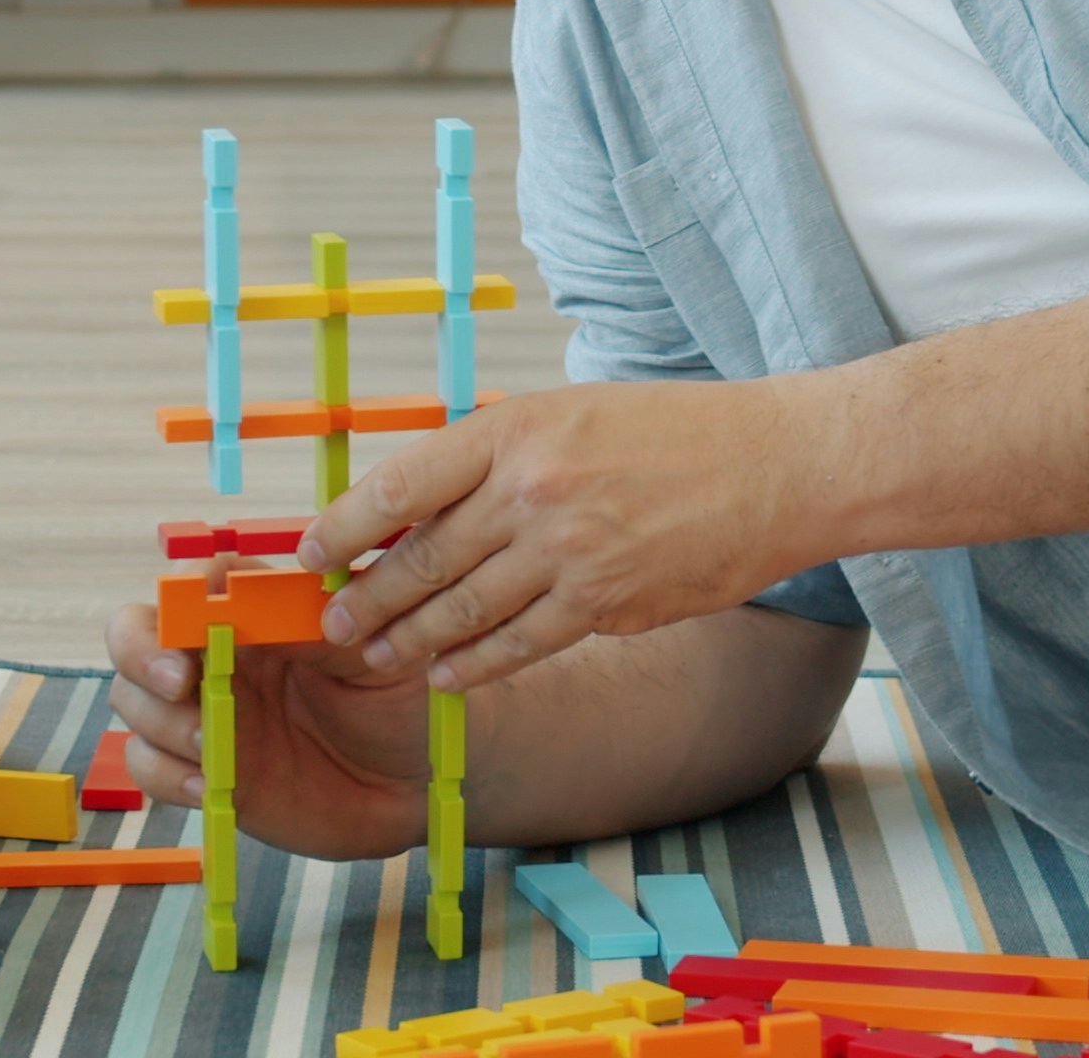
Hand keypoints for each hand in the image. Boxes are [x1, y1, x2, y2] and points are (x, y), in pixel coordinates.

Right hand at [101, 574, 434, 860]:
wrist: (418, 785)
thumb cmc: (400, 701)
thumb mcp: (371, 650)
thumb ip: (312, 622)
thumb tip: (253, 598)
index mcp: (258, 612)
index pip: (195, 581)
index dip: (181, 591)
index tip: (196, 617)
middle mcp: (219, 656)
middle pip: (138, 632)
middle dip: (140, 653)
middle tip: (176, 681)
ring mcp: (206, 714)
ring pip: (133, 700)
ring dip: (156, 719)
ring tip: (207, 745)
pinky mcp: (204, 772)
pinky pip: (149, 766)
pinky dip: (164, 774)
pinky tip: (206, 785)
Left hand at [295, 377, 829, 695]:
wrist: (777, 465)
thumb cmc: (675, 432)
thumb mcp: (572, 412)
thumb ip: (497, 455)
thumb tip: (418, 508)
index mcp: (516, 429)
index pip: (402, 483)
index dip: (344, 524)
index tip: (311, 551)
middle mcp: (534, 490)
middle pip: (424, 558)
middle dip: (368, 598)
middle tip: (333, 624)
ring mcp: (571, 553)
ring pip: (465, 611)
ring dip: (409, 641)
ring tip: (376, 657)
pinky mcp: (608, 604)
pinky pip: (521, 645)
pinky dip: (474, 666)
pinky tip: (445, 676)